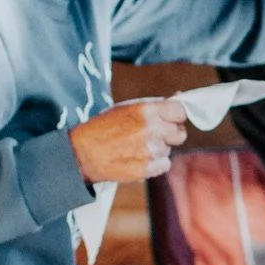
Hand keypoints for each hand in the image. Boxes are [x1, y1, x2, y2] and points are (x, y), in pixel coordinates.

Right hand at [69, 98, 188, 183]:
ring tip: (136, 147)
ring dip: (158, 149)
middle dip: (170, 134)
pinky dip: (155, 164)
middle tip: (153, 135)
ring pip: (169, 150)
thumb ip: (156, 104)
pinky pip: (164, 165)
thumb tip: (180, 96)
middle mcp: (152, 130)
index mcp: (146, 110)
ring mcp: (151, 150)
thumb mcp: (127, 107)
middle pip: (180, 133)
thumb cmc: (104, 127)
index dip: (176, 116)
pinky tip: (138, 158)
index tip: (170, 119)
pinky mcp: (148, 168)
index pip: (181, 112)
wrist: (84, 153)